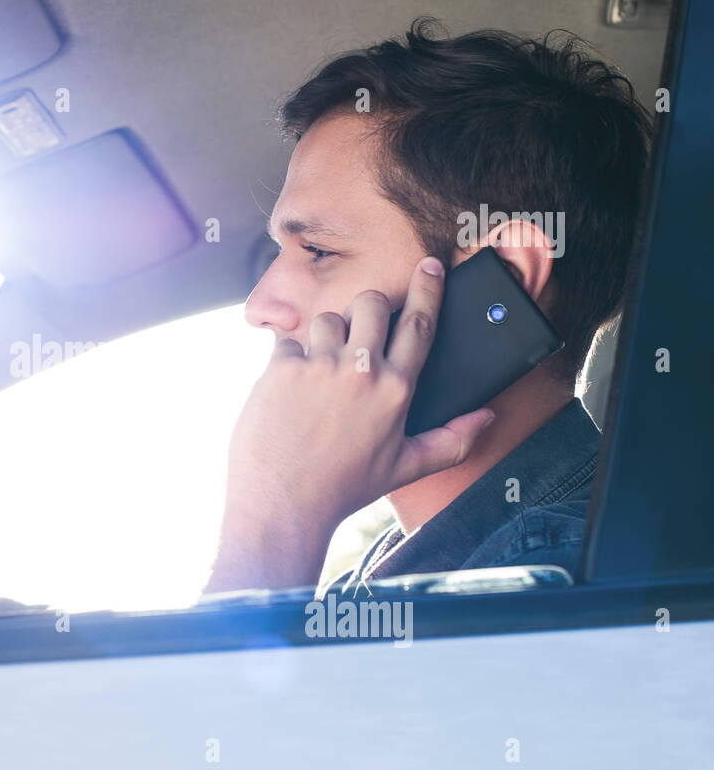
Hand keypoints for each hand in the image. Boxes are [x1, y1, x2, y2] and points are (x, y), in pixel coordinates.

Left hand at [210, 256, 495, 589]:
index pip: (420, 323)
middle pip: (372, 303)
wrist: (283, 503)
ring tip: (323, 369)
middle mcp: (360, 370)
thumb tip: (487, 417)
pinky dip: (289, 358)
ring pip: (327, 318)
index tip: (431, 266)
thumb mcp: (407, 467)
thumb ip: (454, 440)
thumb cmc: (344, 487)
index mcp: (396, 389)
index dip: (428, 289)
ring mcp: (318, 366)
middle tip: (362, 329)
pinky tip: (290, 389)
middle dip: (370, 308)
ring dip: (327, 335)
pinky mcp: (280, 369)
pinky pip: (287, 341)